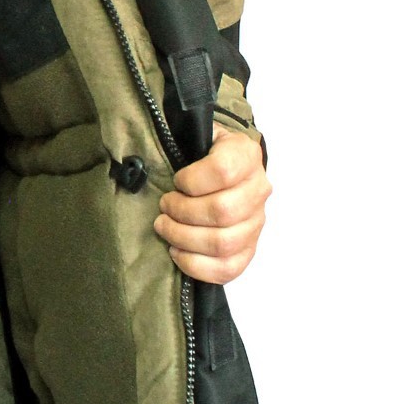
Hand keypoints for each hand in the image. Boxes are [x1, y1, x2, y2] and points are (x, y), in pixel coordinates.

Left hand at [152, 124, 269, 285]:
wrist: (221, 168)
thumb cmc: (198, 154)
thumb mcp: (190, 135)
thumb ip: (176, 139)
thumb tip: (144, 156)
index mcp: (245, 155)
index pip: (223, 171)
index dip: (191, 180)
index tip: (176, 181)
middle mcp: (258, 189)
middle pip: (222, 210)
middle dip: (182, 212)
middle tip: (164, 206)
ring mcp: (256, 222)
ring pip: (223, 242)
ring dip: (184, 238)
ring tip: (165, 227)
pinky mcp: (248, 249)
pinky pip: (229, 268)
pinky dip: (196, 265)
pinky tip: (177, 252)